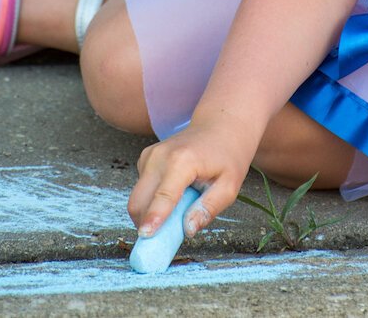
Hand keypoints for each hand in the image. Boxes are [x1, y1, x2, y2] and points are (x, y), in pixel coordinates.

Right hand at [127, 116, 255, 241]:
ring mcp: (149, 155)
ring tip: (175, 214)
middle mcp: (159, 157)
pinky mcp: (145, 158)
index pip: (163, 196)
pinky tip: (173, 197)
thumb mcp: (229, 186)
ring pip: (138, 197)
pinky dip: (151, 201)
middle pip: (139, 200)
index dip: (154, 219)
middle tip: (161, 242)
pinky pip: (142, 190)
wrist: (220, 125)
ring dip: (149, 214)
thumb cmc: (228, 156)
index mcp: (182, 162)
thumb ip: (208, 208)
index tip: (145, 237)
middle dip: (145, 224)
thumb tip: (187, 230)